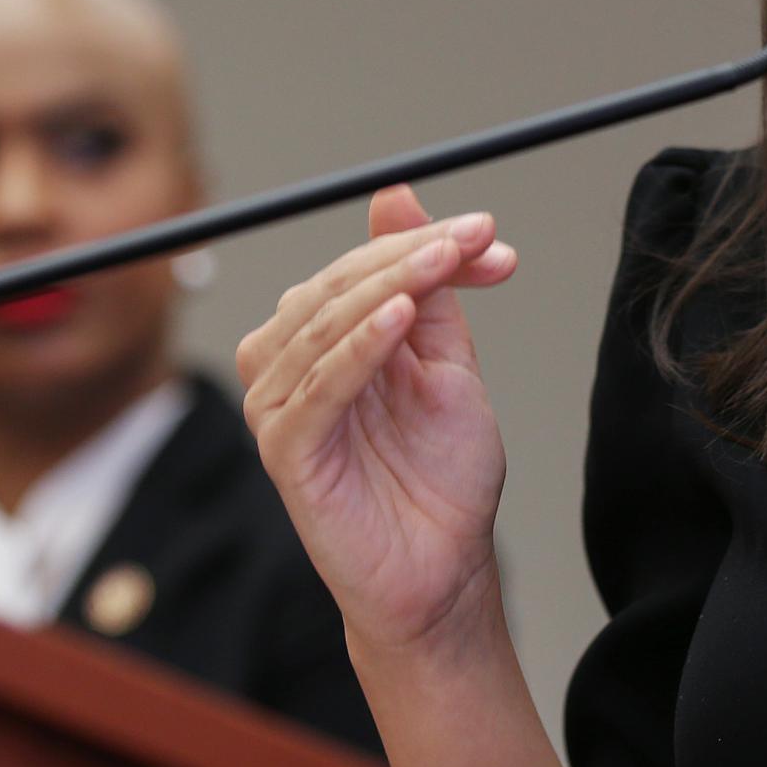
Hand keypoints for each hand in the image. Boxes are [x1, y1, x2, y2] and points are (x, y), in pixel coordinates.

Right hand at [238, 185, 518, 655]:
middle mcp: (290, 365)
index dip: (420, 242)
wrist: (444, 570)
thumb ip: (427, 287)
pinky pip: (315, 387)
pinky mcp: (284, 451)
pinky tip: (398, 319)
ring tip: (442, 264)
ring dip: (386, 286)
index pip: (359, 269)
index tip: (485, 231)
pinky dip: (355, 347)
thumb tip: (397, 195)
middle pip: (335, 286)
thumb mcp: (446, 362)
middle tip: (474, 239)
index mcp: (322, 340)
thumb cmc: (440, 477)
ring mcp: (281, 408)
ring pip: (323, 325)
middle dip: (410, 255)